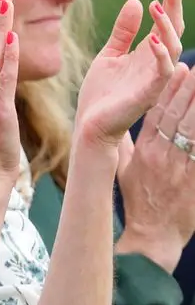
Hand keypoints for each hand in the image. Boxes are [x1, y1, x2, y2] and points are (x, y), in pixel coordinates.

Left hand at [74, 0, 181, 149]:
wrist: (89, 125)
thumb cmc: (100, 94)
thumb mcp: (109, 55)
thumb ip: (123, 31)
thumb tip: (137, 1)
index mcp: (147, 53)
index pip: (165, 22)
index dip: (170, 0)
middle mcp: (155, 64)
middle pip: (174, 30)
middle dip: (175, 6)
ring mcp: (153, 79)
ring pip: (173, 48)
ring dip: (166, 26)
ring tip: (157, 6)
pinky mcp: (147, 94)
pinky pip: (162, 72)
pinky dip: (160, 55)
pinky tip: (152, 40)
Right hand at [116, 60, 194, 272]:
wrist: (154, 235)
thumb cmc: (139, 202)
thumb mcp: (125, 172)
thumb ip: (126, 147)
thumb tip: (117, 128)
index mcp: (143, 152)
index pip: (156, 114)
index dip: (168, 91)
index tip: (179, 70)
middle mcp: (161, 155)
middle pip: (176, 115)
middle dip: (188, 89)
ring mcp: (180, 165)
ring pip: (191, 127)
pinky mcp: (194, 176)